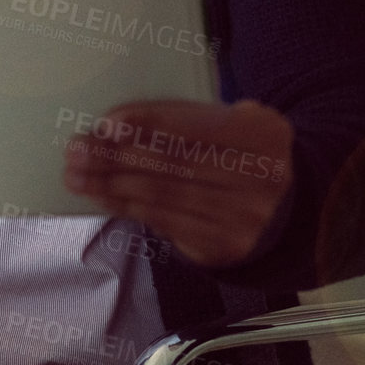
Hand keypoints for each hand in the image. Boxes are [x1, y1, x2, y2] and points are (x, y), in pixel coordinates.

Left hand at [63, 98, 293, 267]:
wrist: (288, 206)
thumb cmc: (239, 152)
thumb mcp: (228, 122)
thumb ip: (183, 118)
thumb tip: (116, 125)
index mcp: (260, 133)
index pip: (193, 126)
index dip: (147, 124)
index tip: (106, 125)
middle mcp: (258, 177)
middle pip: (172, 164)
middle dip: (116, 157)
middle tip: (76, 150)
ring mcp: (243, 217)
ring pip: (162, 196)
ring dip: (110, 185)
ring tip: (75, 174)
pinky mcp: (224, 245)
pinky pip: (163, 223)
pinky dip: (125, 207)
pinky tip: (100, 195)